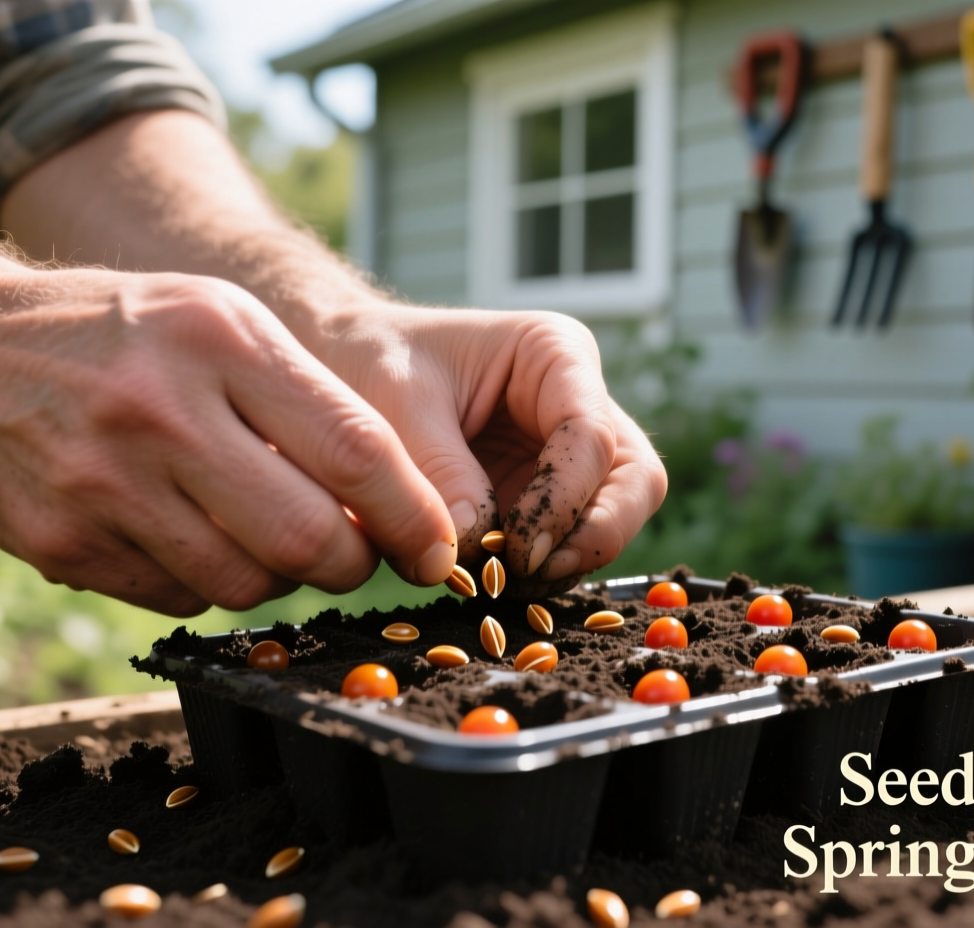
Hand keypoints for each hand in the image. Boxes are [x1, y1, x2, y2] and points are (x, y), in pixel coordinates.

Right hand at [0, 269, 459, 614]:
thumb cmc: (125, 332)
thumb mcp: (222, 319)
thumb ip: (307, 396)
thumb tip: (398, 497)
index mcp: (220, 340)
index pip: (356, 450)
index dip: (413, 514)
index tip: (436, 544)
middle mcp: (162, 412)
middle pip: (309, 538)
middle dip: (353, 563)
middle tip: (355, 552)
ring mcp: (104, 486)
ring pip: (248, 583)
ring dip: (282, 576)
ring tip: (267, 532)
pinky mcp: (63, 544)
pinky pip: (181, 599)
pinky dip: (209, 582)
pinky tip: (191, 534)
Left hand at [313, 305, 667, 595]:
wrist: (339, 365)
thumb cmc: (367, 358)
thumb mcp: (393, 399)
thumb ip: (437, 469)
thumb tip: (471, 549)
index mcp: (555, 354)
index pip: (592, 434)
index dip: (563, 499)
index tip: (514, 549)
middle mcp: (577, 402)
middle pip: (634, 479)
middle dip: (596, 533)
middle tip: (531, 573)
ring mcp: (564, 455)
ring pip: (615, 516)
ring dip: (570, 558)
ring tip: (505, 583)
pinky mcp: (540, 498)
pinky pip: (569, 541)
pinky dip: (542, 570)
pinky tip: (496, 581)